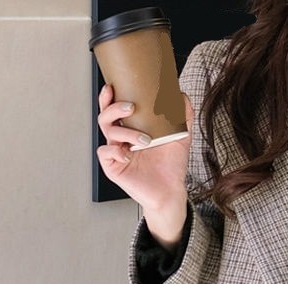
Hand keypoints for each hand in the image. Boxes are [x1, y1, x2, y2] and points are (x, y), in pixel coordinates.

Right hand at [96, 83, 190, 212]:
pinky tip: (127, 154)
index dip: (109, 97)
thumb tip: (182, 96)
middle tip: (130, 107)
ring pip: (108, 133)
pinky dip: (114, 151)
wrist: (171, 192)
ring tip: (145, 140)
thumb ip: (182, 116)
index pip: (115, 109)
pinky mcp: (113, 167)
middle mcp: (121, 140)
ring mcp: (116, 153)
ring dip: (126, 132)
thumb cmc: (171, 167)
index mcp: (131, 130)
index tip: (113, 87)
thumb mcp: (180, 138)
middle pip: (105, 117)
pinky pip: (105, 153)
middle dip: (114, 108)